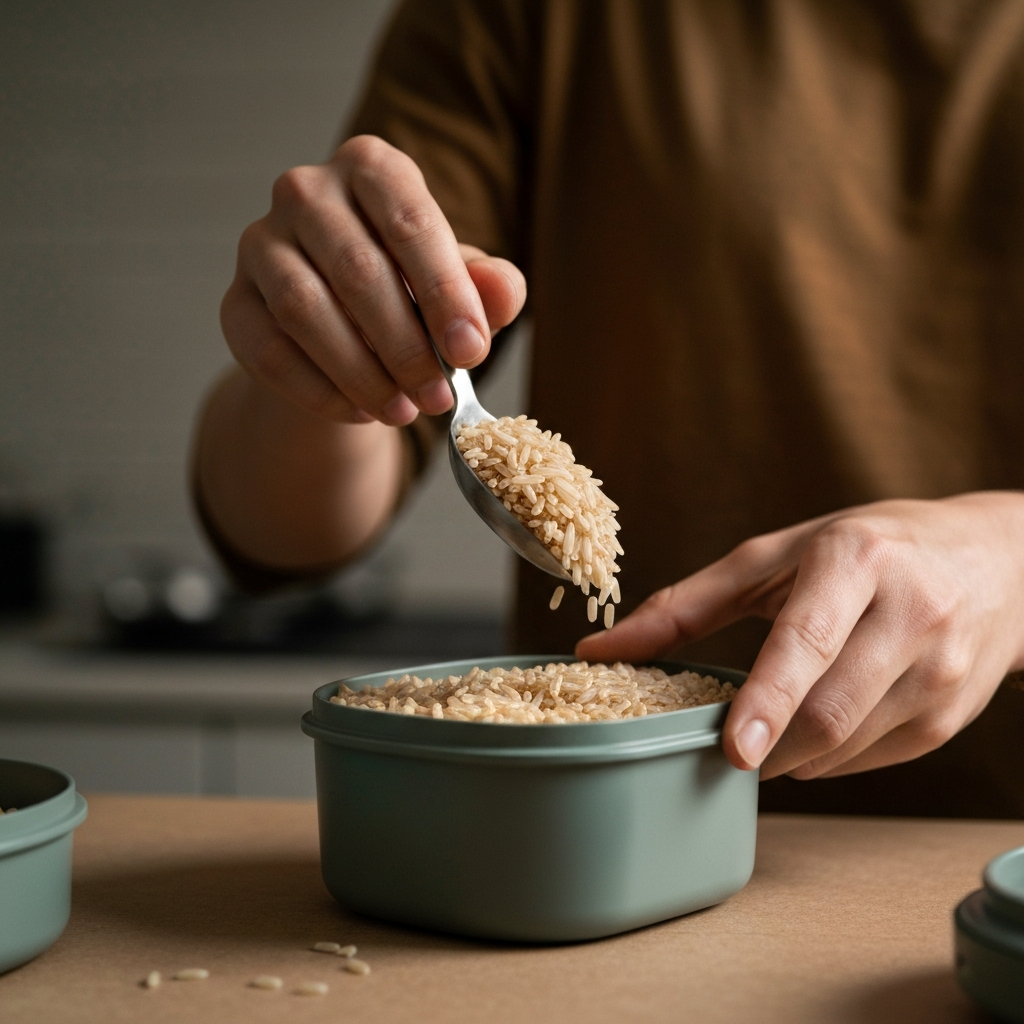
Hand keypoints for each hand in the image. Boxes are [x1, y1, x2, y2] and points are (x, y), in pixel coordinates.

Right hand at [221, 135, 526, 424]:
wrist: (346, 331)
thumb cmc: (412, 294)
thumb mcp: (460, 287)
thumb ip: (489, 286)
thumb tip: (502, 292)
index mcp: (372, 168)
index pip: (410, 220)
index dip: (443, 291)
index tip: (470, 352)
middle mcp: (306, 191)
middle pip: (357, 270)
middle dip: (406, 346)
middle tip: (439, 397)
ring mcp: (260, 244)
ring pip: (305, 311)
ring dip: (362, 372)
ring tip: (403, 411)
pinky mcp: (236, 303)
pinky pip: (271, 351)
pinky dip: (320, 391)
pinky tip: (361, 412)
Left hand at [576, 493, 1023, 778]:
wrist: (994, 559)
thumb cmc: (868, 546)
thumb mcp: (775, 555)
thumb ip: (687, 604)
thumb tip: (599, 647)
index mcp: (857, 559)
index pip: (808, 640)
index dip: (768, 700)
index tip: (734, 750)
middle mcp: (912, 612)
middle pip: (831, 710)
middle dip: (771, 745)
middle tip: (728, 746)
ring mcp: (942, 670)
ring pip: (850, 746)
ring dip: (793, 754)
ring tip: (770, 728)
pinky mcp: (954, 714)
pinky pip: (873, 761)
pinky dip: (828, 757)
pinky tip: (816, 726)